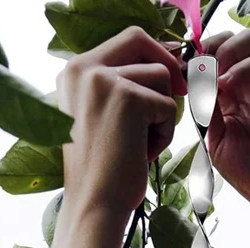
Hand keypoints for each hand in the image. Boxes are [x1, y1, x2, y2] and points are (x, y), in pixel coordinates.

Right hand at [55, 26, 187, 216]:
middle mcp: (82, 68)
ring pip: (160, 76)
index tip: (168, 76)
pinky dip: (165, 134)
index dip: (151, 53)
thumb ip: (118, 86)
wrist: (94, 205)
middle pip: (140, 43)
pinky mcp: (128, 99)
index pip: (123, 39)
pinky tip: (143, 154)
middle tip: (177, 95)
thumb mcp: (99, 117)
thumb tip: (164, 61)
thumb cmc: (101, 171)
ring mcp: (104, 80)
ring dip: (162, 112)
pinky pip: (168, 106)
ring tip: (141, 144)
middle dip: (164, 68)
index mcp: (72, 71)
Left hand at [198, 30, 249, 207]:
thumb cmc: (243, 168)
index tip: (180, 73)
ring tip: (213, 79)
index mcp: (227, 92)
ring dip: (225, 52)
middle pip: (230, 38)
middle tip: (197, 72)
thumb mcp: (212, 137)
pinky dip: (239, 69)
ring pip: (248, 41)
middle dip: (209, 48)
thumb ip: (204, 109)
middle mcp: (246, 83)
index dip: (195, 57)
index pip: (213, 54)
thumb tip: (192, 81)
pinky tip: (224, 89)